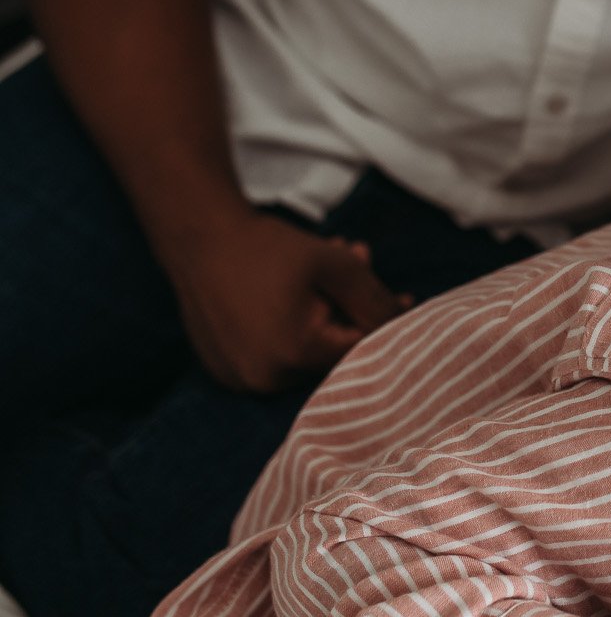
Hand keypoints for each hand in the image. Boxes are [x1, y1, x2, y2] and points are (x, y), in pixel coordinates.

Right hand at [163, 210, 403, 392]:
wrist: (196, 237)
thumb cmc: (266, 247)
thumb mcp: (335, 264)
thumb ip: (373, 297)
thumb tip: (403, 323)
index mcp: (293, 355)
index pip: (359, 349)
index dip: (385, 321)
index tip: (407, 297)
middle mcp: (264, 379)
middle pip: (331, 349)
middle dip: (353, 305)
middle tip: (360, 259)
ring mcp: (239, 379)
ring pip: (304, 350)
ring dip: (325, 311)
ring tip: (330, 264)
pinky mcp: (225, 371)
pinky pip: (274, 354)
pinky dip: (294, 325)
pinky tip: (300, 289)